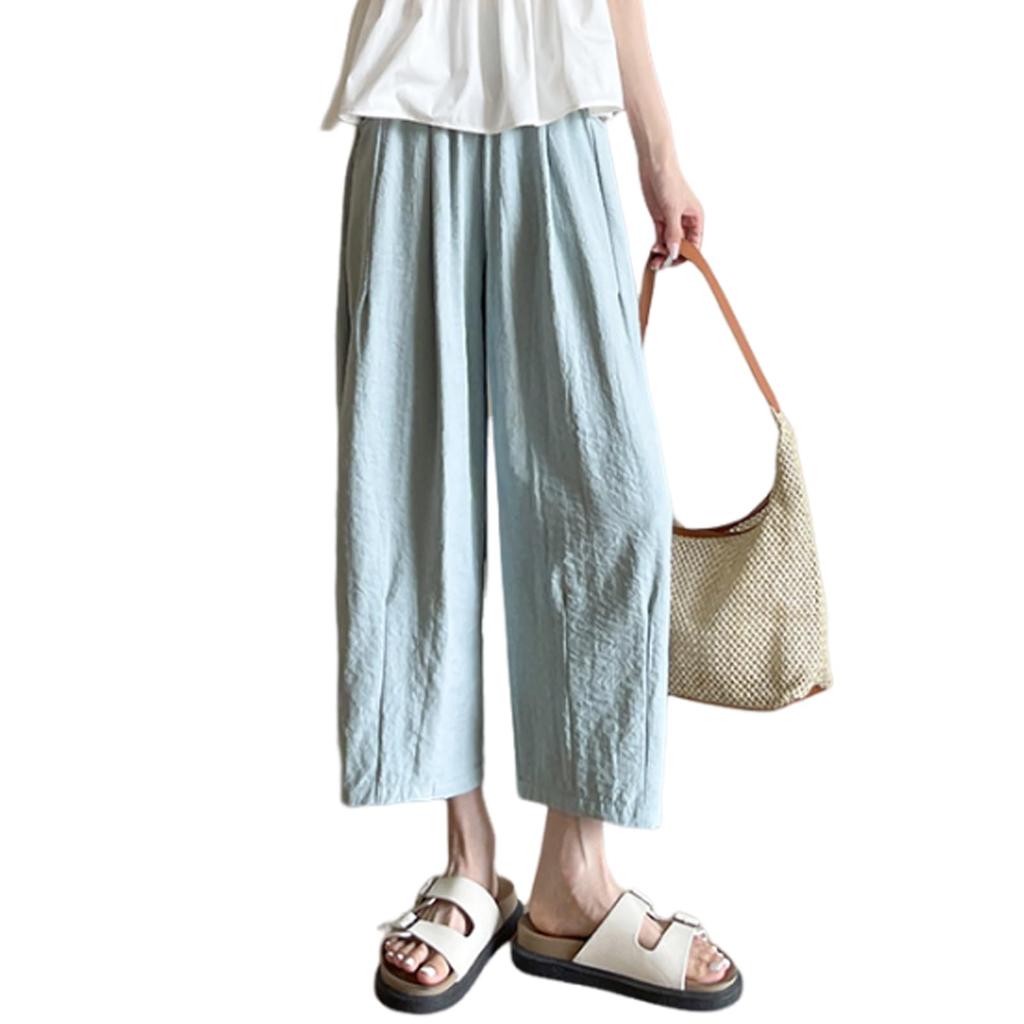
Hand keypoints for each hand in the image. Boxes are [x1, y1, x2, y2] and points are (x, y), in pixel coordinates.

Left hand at [639, 154, 703, 270]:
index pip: (695, 244)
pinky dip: (657, 247)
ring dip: (663, 254)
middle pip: (682, 246)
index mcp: (696, 218)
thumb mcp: (672, 210)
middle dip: (673, 256)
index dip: (688, 255)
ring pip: (670, 244)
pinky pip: (661, 238)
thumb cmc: (670, 180)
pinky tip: (653, 253)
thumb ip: (673, 233)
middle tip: (662, 263)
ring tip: (655, 262)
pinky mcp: (661, 219)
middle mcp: (686, 221)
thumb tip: (675, 252)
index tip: (676, 262)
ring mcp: (672, 221)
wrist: (655, 165)